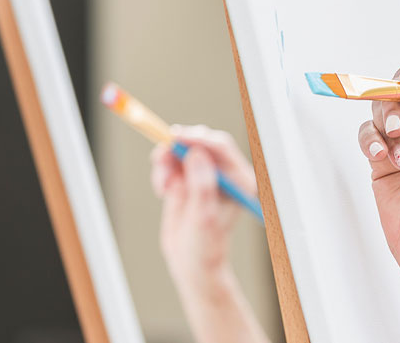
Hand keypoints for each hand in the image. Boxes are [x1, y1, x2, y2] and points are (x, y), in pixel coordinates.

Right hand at [151, 125, 257, 278]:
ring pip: (182, 150)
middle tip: (160, 158)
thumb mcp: (203, 215)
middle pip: (200, 143)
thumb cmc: (205, 244)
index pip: (221, 147)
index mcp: (239, 179)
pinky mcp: (187, 178)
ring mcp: (204, 174)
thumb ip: (202, 184)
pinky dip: (162, 171)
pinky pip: (170, 162)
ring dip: (166, 162)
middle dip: (178, 148)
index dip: (198, 138)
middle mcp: (224, 173)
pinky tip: (162, 190)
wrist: (191, 262)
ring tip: (163, 187)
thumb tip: (196, 153)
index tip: (176, 138)